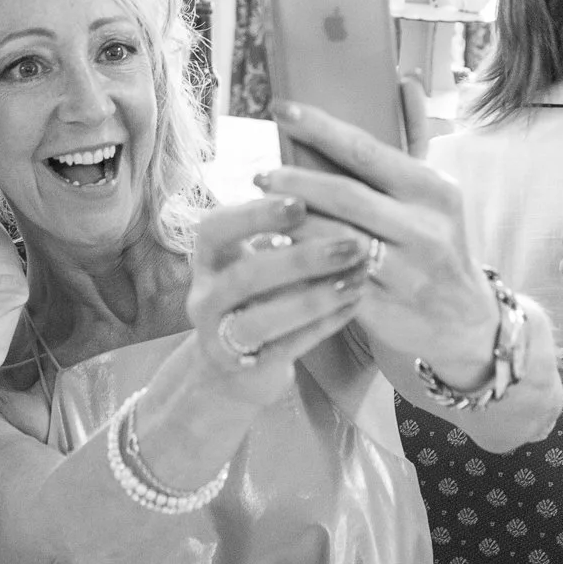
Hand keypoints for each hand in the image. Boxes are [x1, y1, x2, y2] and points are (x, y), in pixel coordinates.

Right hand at [188, 193, 369, 392]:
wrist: (229, 369)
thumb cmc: (253, 296)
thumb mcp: (252, 259)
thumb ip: (278, 233)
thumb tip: (329, 194)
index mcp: (206, 261)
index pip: (214, 229)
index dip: (254, 215)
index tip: (300, 203)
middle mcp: (205, 298)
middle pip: (244, 277)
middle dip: (300, 259)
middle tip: (350, 244)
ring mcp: (220, 338)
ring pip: (261, 320)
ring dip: (314, 299)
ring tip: (357, 279)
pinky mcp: (246, 370)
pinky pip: (288, 347)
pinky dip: (324, 325)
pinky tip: (356, 304)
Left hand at [254, 100, 497, 386]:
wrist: (464, 320)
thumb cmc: (436, 242)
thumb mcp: (435, 193)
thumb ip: (414, 136)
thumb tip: (404, 79)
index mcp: (433, 189)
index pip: (367, 150)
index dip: (319, 128)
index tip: (280, 109)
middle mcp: (424, 227)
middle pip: (345, 195)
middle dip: (295, 182)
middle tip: (260, 174)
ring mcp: (406, 271)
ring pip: (334, 240)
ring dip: (292, 224)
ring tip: (264, 211)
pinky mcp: (385, 307)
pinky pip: (331, 280)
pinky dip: (301, 265)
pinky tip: (277, 254)